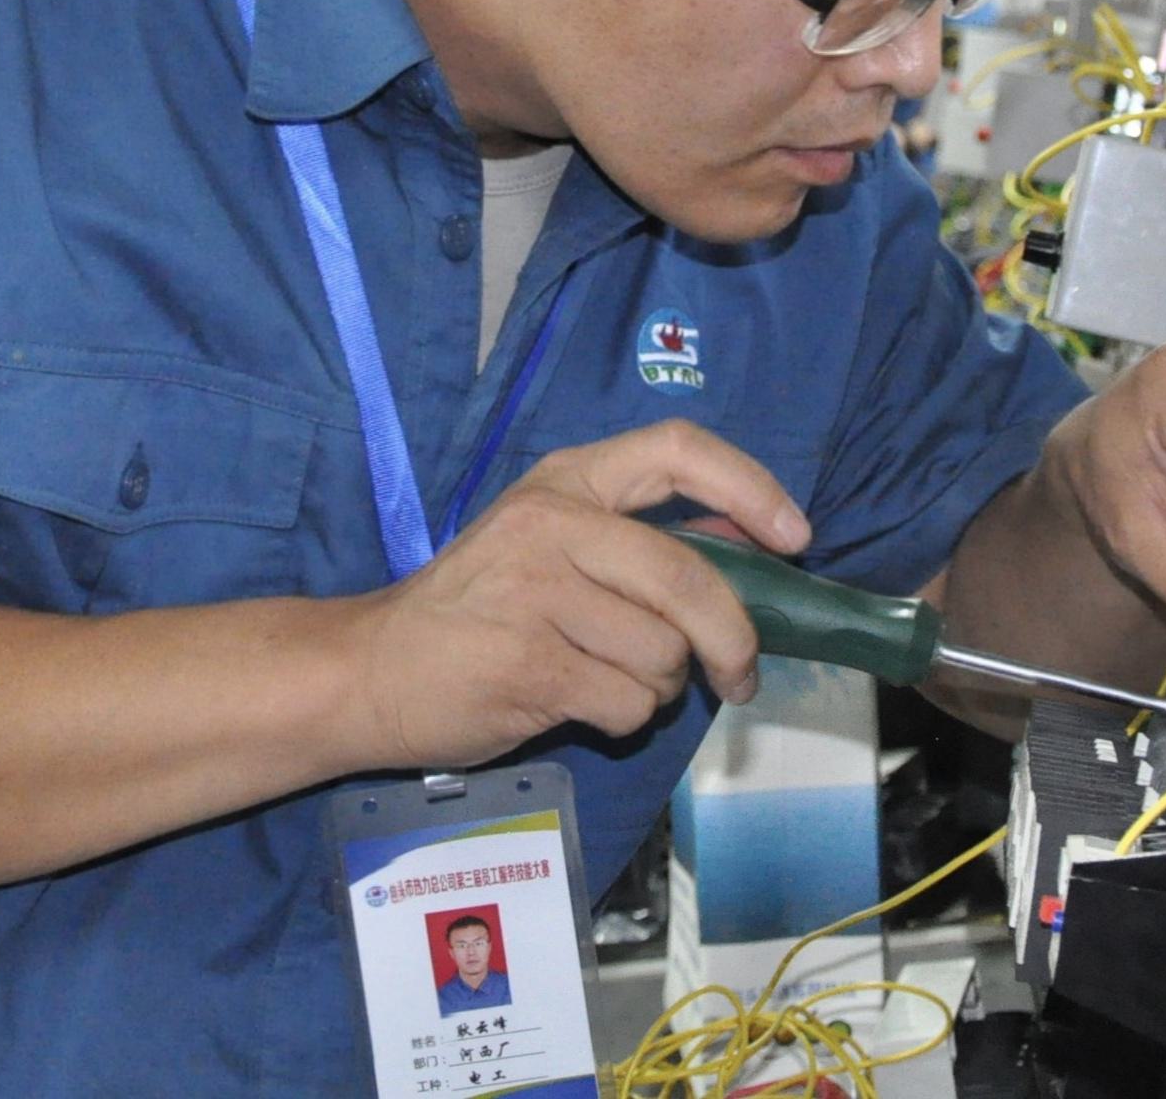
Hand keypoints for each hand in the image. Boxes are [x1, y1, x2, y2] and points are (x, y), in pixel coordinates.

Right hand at [343, 420, 810, 768]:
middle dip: (734, 639)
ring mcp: (537, 594)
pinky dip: (623, 717)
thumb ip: (641, 537)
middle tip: (740, 675)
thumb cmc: (475, 608)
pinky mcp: (529, 665)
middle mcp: (553, 523)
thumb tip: (754, 539)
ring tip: (610, 680)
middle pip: (689, 578)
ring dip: (659, 686)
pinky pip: (629, 702)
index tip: (795, 537)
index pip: (676, 449)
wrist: (370, 669)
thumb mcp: (550, 542)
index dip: (750, 488)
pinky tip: (581, 703)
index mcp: (565, 481)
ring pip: (664, 654)